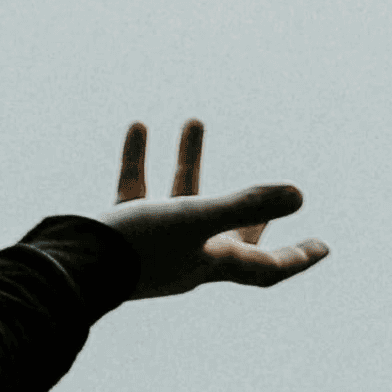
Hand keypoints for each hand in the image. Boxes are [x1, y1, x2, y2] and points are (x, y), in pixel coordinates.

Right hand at [98, 119, 329, 299]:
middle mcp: (185, 258)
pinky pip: (135, 190)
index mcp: (211, 262)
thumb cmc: (136, 249)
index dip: (297, 256)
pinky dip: (139, 159)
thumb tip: (299, 195)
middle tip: (276, 203)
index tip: (323, 246)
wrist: (67, 270)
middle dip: (252, 216)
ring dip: (190, 160)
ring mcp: (152, 246)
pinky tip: (139, 126)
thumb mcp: (196, 219)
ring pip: (180, 200)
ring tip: (195, 120)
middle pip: (230, 239)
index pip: (266, 266)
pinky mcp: (119, 233)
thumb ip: (246, 205)